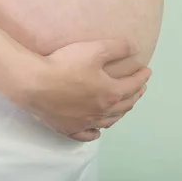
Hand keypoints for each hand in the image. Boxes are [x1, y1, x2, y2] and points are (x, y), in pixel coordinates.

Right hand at [19, 39, 150, 141]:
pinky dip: (94, 133)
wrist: (35, 83)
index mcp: (111, 92)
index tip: (147, 71)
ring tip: (123, 107)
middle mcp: (101, 111)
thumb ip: (118, 47)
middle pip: (124, 105)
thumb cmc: (65, 65)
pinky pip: (86, 135)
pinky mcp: (68, 128)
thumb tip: (136, 47)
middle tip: (139, 88)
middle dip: (135, 95)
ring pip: (109, 121)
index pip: (133, 85)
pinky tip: (96, 131)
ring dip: (120, 113)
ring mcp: (85, 122)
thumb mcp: (94, 49)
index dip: (142, 77)